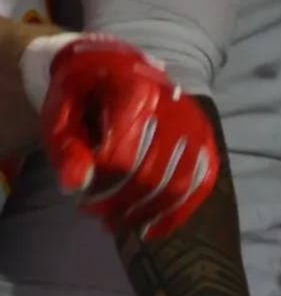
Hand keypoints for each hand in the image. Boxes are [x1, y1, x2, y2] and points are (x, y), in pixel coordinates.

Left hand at [37, 36, 217, 239]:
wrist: (113, 66)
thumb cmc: (82, 92)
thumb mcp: (59, 113)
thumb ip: (65, 149)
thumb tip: (76, 187)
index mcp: (136, 92)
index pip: (124, 158)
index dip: (101, 187)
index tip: (81, 198)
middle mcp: (175, 107)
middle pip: (152, 175)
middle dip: (122, 205)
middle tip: (96, 215)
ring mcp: (196, 123)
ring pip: (180, 183)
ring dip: (147, 212)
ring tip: (118, 223)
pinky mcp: (205, 138)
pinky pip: (202, 180)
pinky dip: (180, 210)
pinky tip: (154, 229)